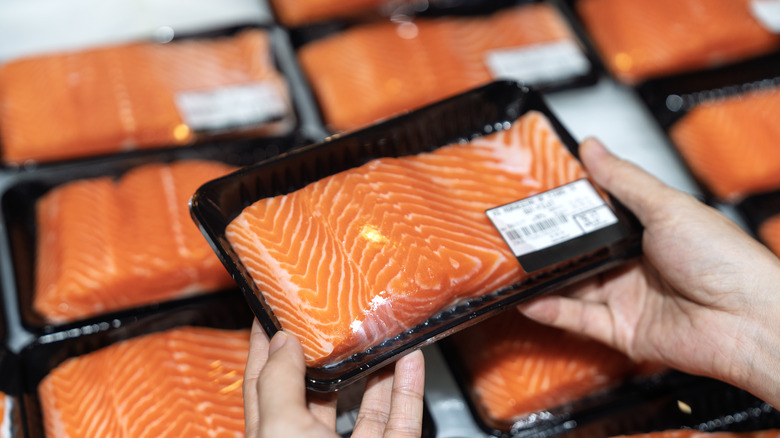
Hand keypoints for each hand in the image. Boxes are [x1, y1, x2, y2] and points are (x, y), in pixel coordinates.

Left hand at [243, 320, 425, 437]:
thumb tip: (282, 341)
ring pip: (366, 405)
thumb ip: (280, 384)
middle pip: (317, 391)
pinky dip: (409, 389)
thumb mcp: (281, 429)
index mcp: (274, 435)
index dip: (265, 347)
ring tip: (378, 334)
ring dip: (375, 367)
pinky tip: (412, 360)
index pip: (264, 383)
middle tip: (332, 314)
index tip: (271, 310)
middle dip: (326, 353)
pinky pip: (402, 420)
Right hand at [520, 138, 779, 406]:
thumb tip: (594, 147)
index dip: (568, 208)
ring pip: (575, 287)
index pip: (597, 216)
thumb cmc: (725, 260)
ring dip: (546, 278)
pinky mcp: (623, 331)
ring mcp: (628, 298)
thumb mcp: (667, 206)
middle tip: (518, 233)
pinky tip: (531, 299)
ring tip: (515, 265)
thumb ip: (624, 179)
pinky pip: (580, 319)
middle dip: (550, 245)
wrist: (748, 319)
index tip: (538, 197)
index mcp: (649, 229)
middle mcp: (636, 264)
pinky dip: (553, 311)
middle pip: (581, 253)